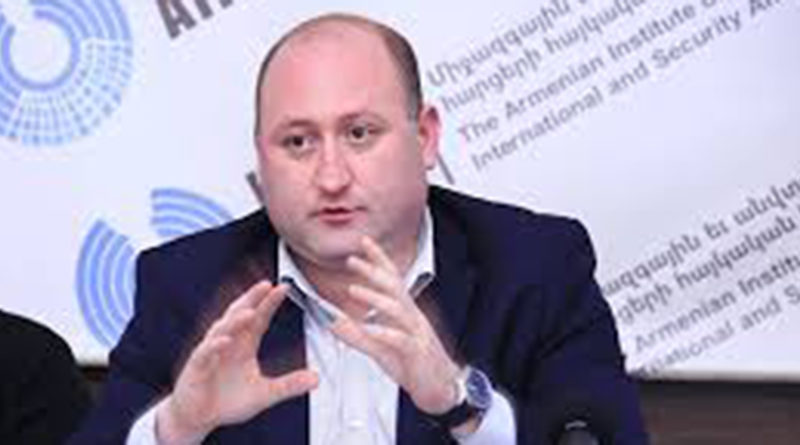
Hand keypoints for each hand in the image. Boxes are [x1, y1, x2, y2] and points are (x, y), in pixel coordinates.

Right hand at [156, 281, 318, 443]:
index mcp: (244, 345)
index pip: (259, 318)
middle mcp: (228, 343)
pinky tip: (226, 340)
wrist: (197, 418)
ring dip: (235, 320)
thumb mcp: (264, 394)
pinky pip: (205, 353)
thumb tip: (316, 379)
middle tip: (266, 285)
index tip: (284, 288)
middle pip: (239, 315)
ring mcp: (211, 353)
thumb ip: (289, 385)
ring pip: (222, 329)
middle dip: (252, 299)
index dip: (269, 303)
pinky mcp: (196, 367)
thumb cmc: (227, 401)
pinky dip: (215, 345)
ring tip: (250, 311)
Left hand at [331, 236, 461, 414]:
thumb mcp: (381, 349)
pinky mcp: (417, 353)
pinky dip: (385, 333)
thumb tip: (333, 322)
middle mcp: (412, 318)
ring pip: (397, 310)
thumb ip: (357, 335)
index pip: (392, 280)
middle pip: (395, 288)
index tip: (363, 242)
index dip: (378, 260)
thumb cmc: (412, 365)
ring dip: (375, 298)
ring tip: (353, 289)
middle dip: (374, 271)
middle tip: (352, 259)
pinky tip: (370, 328)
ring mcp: (416, 334)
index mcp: (405, 312)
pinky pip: (401, 340)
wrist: (442, 389)